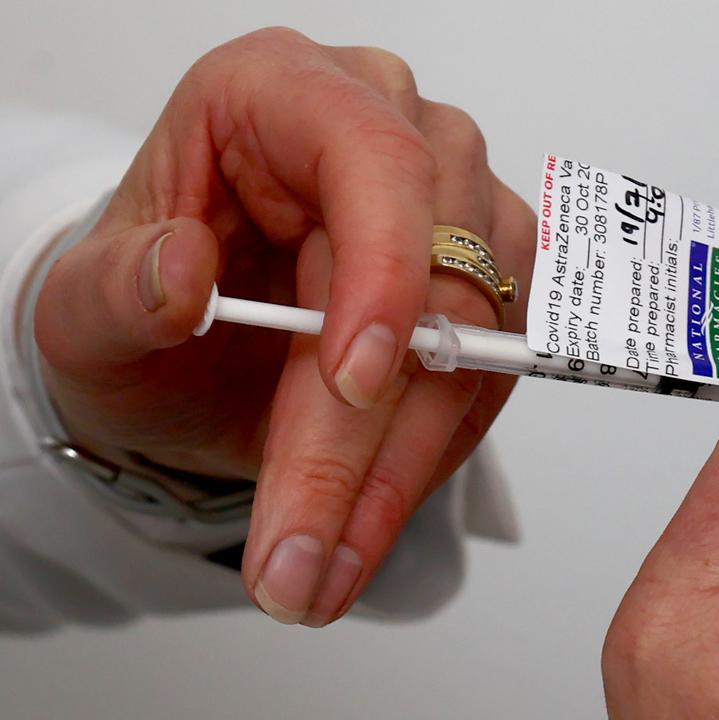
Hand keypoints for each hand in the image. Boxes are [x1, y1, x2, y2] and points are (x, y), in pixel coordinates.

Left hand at [34, 28, 534, 625]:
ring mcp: (454, 206)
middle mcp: (389, 131)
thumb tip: (180, 278)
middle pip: (433, 276)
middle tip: (300, 547)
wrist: (193, 348)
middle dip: (365, 432)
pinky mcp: (488, 282)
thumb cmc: (145, 295)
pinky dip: (427, 465)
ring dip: (401, 469)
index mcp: (281, 93)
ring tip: (321, 563)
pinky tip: (363, 522)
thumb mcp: (88, 302)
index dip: (382, 267)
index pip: (373, 156)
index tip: (350, 381)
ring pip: (476, 343)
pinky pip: (487, 382)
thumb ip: (118, 289)